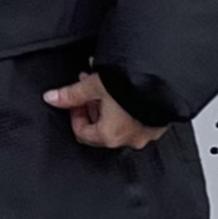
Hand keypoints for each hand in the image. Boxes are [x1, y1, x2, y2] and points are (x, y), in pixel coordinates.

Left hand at [43, 71, 165, 149]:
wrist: (165, 79)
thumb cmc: (133, 85)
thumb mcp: (94, 85)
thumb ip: (71, 94)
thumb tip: (52, 98)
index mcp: (110, 135)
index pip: (82, 132)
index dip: (75, 114)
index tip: (76, 101)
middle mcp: (129, 139)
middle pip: (101, 130)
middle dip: (93, 109)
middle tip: (92, 90)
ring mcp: (146, 134)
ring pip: (120, 125)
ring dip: (111, 108)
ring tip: (110, 87)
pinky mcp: (159, 125)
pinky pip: (139, 121)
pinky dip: (130, 110)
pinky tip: (129, 92)